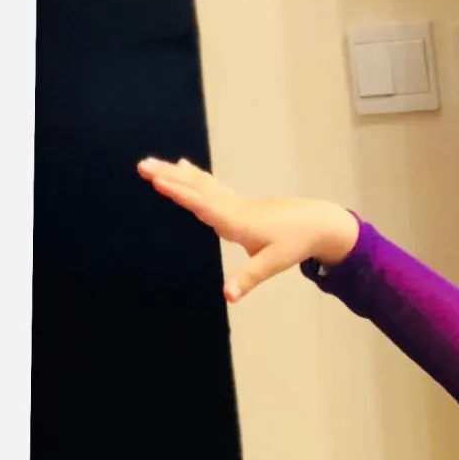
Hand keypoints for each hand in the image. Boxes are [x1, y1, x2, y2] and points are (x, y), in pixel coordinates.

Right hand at [137, 157, 357, 301]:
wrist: (316, 223)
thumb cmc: (294, 243)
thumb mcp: (272, 264)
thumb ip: (248, 278)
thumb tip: (227, 296)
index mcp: (235, 220)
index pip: (202, 205)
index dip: (180, 193)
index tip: (157, 181)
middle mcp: (231, 207)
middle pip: (195, 188)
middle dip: (169, 177)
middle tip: (142, 165)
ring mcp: (234, 202)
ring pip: (200, 184)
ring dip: (175, 173)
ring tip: (151, 163)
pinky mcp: (237, 203)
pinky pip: (209, 186)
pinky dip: (193, 176)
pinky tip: (184, 168)